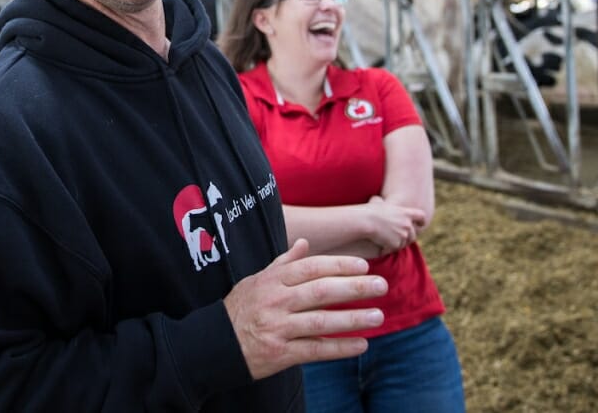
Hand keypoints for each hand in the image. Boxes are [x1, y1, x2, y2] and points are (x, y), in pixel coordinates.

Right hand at [223, 239, 387, 379]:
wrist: (215, 344)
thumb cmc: (241, 309)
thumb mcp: (256, 280)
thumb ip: (283, 264)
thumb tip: (305, 243)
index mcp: (272, 281)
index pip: (311, 268)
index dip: (338, 265)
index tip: (363, 265)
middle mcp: (275, 302)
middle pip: (321, 291)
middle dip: (354, 288)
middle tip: (381, 285)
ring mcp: (278, 328)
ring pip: (322, 321)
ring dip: (353, 319)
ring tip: (378, 316)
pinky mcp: (281, 353)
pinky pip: (316, 350)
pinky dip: (340, 348)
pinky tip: (361, 344)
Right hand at [365, 195, 425, 253]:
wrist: (365, 221)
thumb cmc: (369, 210)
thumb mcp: (379, 202)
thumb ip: (384, 204)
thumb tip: (378, 200)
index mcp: (406, 213)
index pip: (421, 216)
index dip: (421, 221)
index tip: (419, 224)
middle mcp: (407, 224)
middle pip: (413, 235)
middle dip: (406, 238)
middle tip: (396, 238)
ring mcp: (403, 235)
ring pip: (403, 243)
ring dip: (396, 243)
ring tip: (384, 241)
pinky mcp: (396, 244)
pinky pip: (394, 249)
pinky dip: (388, 248)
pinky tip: (379, 245)